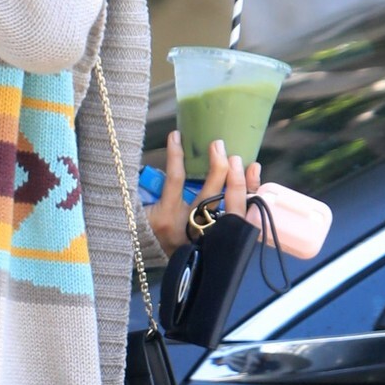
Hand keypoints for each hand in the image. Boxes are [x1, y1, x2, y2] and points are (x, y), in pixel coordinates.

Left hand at [148, 139, 325, 257]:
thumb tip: (228, 169)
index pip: (241, 214)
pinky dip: (177, 157)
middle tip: (234, 156)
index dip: (251, 190)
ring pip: (207, 196)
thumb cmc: (164, 231)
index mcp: (215, 237)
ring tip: (216, 145)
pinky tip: (176, 138)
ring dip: (215, 169)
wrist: (130, 246)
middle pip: (231, 208)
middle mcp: (205, 237)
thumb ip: (210, 206)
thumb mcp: (192, 225)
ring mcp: (185, 228)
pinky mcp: (165, 218)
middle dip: (237, 180)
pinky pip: (176, 181)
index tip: (254, 168)